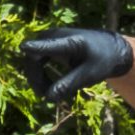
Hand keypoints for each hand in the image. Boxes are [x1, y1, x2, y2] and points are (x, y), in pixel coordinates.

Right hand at [19, 26, 134, 102]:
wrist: (109, 48)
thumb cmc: (102, 62)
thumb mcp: (89, 76)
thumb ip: (69, 84)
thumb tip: (48, 98)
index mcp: (71, 43)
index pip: (50, 45)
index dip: (37, 47)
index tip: (24, 48)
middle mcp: (56, 36)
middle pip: (34, 56)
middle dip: (36, 78)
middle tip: (44, 96)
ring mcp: (49, 38)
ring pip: (32, 58)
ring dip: (37, 77)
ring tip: (47, 93)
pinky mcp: (48, 42)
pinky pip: (36, 58)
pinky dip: (40, 73)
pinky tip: (48, 86)